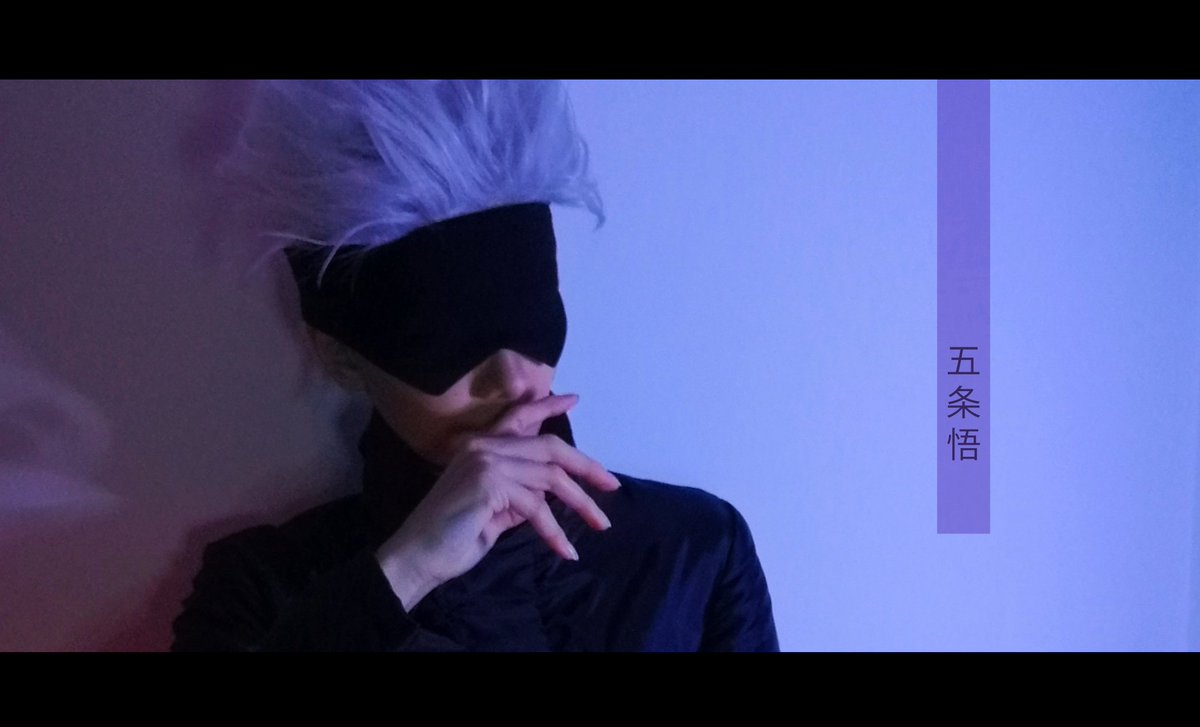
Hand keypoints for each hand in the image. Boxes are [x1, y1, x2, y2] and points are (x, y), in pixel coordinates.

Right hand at [374, 393, 621, 610]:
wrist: (417, 558)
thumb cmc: (452, 539)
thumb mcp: (493, 512)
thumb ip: (517, 497)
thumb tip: (545, 497)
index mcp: (481, 448)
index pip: (519, 418)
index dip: (547, 408)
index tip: (574, 399)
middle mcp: (484, 447)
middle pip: (549, 448)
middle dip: (586, 466)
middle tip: (612, 485)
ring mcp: (487, 462)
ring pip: (550, 478)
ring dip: (581, 504)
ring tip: (602, 525)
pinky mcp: (490, 484)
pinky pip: (537, 507)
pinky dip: (556, 532)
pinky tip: (567, 550)